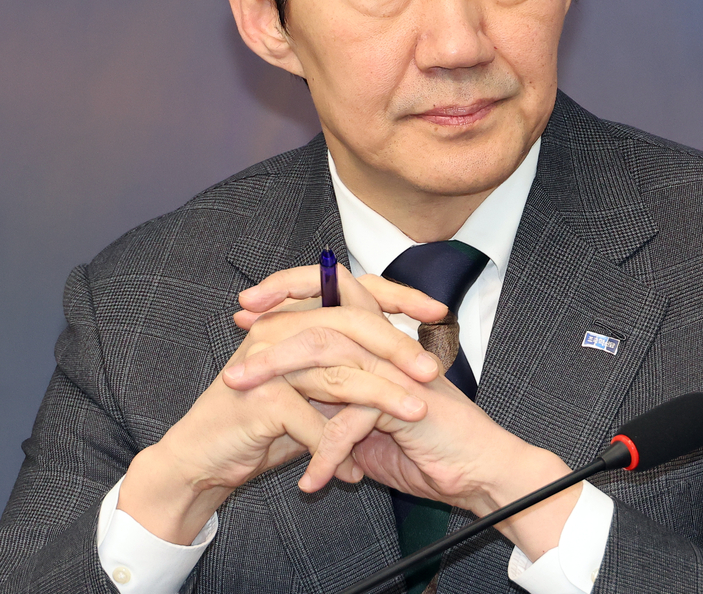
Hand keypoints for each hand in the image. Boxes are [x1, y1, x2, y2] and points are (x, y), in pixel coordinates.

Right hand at [116, 264, 443, 543]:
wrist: (205, 461)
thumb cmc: (267, 425)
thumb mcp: (316, 390)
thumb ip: (352, 367)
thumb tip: (412, 360)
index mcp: (299, 317)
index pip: (354, 289)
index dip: (398, 295)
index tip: (439, 310)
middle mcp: (282, 328)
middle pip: (351, 321)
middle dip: (397, 346)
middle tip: (431, 371)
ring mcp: (266, 358)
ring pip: (336, 368)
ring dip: (380, 394)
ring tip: (416, 411)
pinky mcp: (258, 397)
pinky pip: (309, 418)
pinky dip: (336, 447)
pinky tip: (354, 471)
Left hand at [229, 272, 580, 560]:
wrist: (477, 471)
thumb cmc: (424, 446)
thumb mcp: (365, 417)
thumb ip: (335, 395)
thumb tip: (289, 385)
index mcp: (381, 341)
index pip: (336, 293)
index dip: (292, 289)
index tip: (247, 306)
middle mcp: (390, 347)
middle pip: (328, 309)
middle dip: (275, 317)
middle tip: (236, 330)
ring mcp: (400, 370)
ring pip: (330, 351)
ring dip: (280, 373)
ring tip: (241, 393)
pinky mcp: (408, 403)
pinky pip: (352, 420)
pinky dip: (327, 453)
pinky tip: (314, 481)